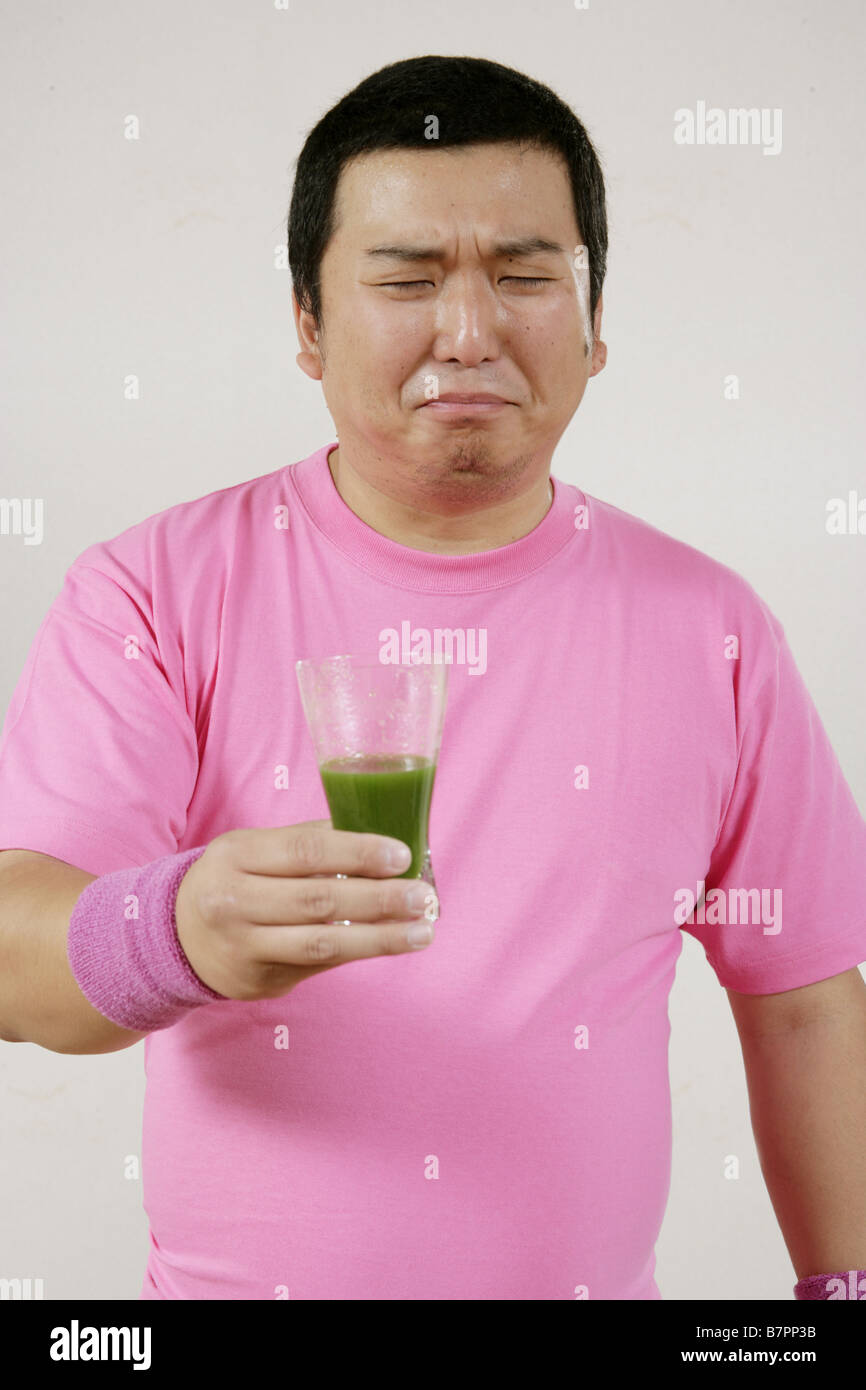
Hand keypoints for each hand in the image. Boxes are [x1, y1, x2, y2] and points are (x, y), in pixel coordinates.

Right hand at [174, 820, 437, 999]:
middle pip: (319, 899)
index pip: (305, 851)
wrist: (173, 937)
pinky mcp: (260, 980)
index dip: (357, 852)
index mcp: (236, 855)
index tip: (401, 855)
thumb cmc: (231, 880)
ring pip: (323, 942)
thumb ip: (306, 842)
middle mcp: (234, 902)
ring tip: (422, 931)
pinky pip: (319, 964)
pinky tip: (391, 943)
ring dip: (381, 937)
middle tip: (423, 895)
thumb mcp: (252, 848)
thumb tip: (378, 836)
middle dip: (379, 898)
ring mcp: (245, 946)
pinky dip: (359, 951)